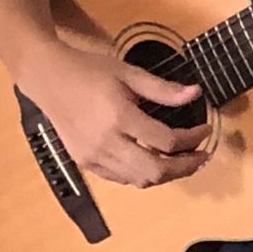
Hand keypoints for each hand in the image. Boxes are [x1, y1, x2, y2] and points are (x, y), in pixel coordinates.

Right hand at [17, 42, 205, 188]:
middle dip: (185, 167)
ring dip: (166, 174)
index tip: (206, 130)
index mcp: (118, 117)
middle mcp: (105, 142)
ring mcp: (93, 156)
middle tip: (201, 155)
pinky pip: (122, 179)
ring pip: (140, 180)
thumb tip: (196, 93)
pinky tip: (154, 160)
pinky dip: (143, 174)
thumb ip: (163, 89)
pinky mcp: (85, 162)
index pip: (166, 141)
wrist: (46, 77)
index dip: (193, 139)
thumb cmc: (89, 71)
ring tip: (182, 160)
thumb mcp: (128, 73)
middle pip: (156, 171)